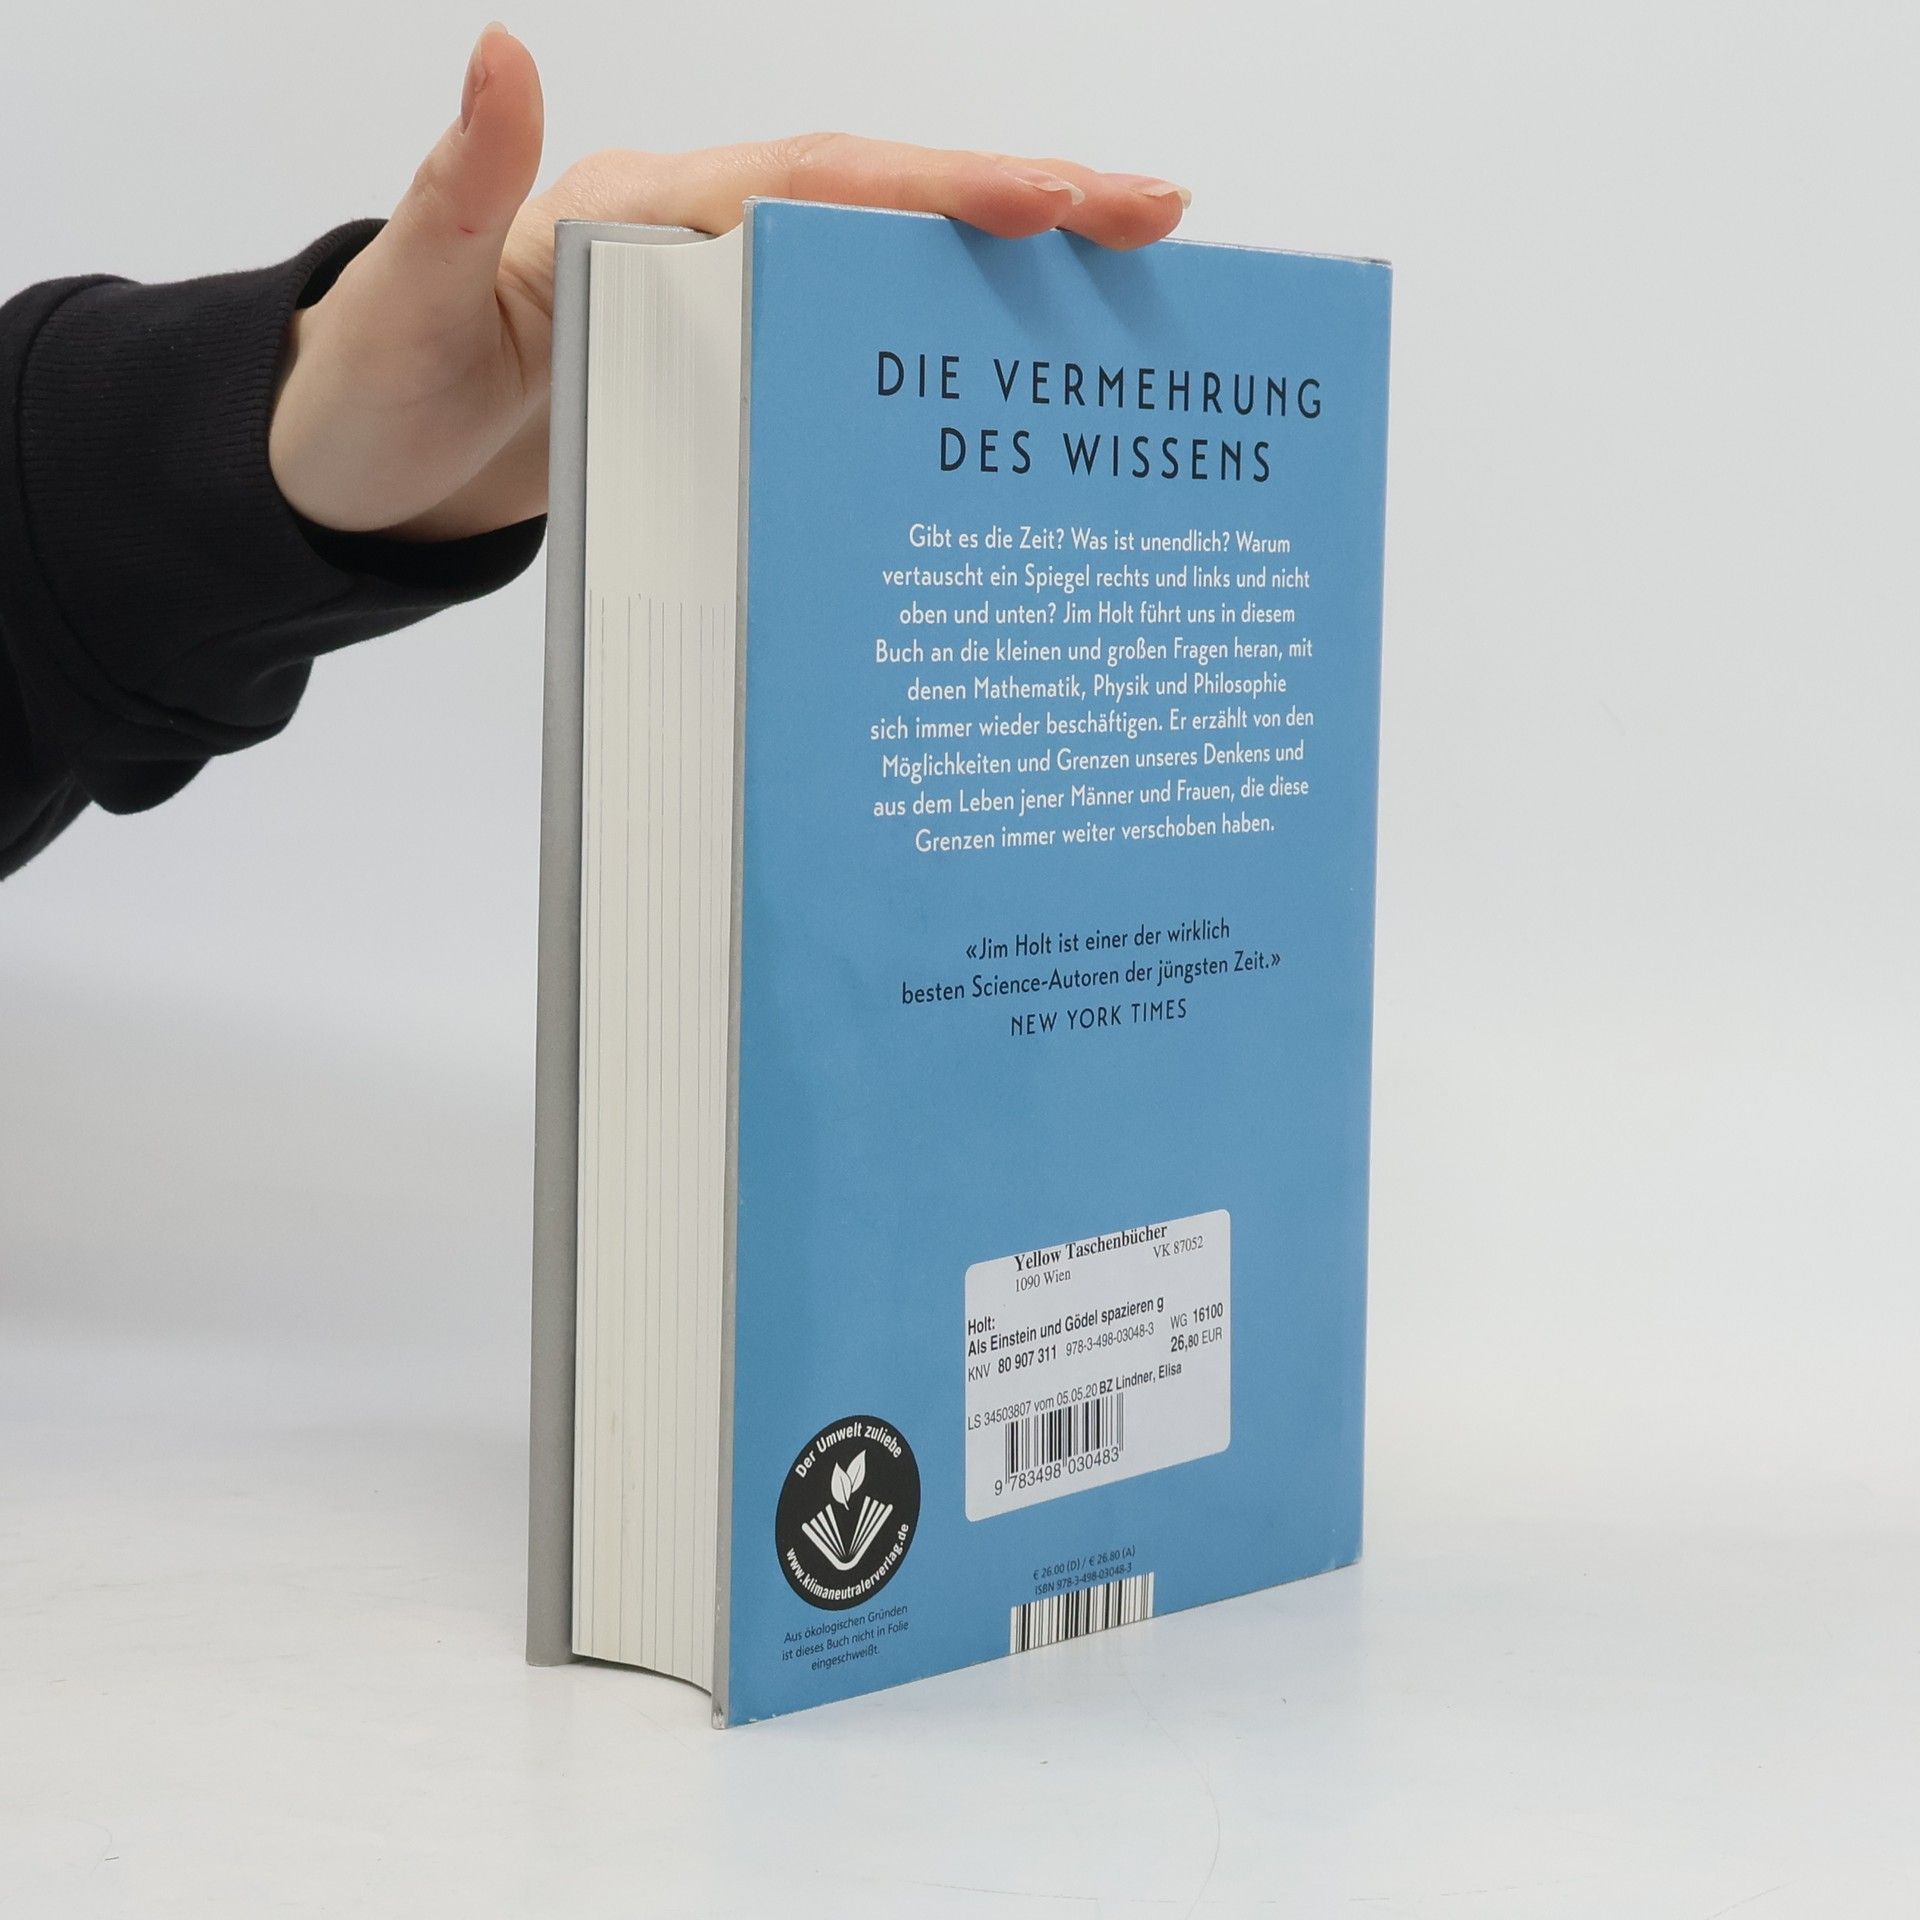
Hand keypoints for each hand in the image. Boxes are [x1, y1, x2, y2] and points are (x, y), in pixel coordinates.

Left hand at [269, 26, 1191, 542]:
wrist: (359, 481)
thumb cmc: (375, 400)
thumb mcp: (402, 304)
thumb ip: (457, 191)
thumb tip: (503, 48)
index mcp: (640, 204)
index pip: (814, 178)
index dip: (936, 185)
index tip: (1055, 197)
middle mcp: (695, 233)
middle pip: (881, 204)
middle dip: (1022, 201)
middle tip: (1158, 219)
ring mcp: (718, 302)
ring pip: (882, 270)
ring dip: (1000, 275)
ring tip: (1130, 290)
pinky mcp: (726, 370)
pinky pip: (848, 350)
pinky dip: (934, 350)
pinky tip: (1011, 382)